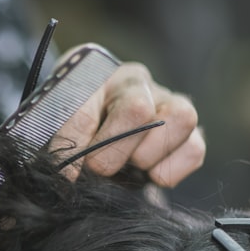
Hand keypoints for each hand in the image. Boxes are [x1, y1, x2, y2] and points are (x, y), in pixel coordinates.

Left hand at [53, 62, 204, 186]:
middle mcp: (135, 82)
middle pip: (137, 109)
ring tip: (127, 166)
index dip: (74, 144)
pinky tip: (148, 174)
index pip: (85, 106)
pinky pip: (194, 149)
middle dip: (112, 154)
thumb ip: (61, 142)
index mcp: (95, 75)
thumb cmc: (71, 126)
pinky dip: (171, 169)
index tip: (67, 172)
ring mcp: (167, 102)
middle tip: (97, 169)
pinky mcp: (189, 130)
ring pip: (180, 118)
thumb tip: (69, 175)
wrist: (94, 131)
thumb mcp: (55, 127)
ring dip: (147, 156)